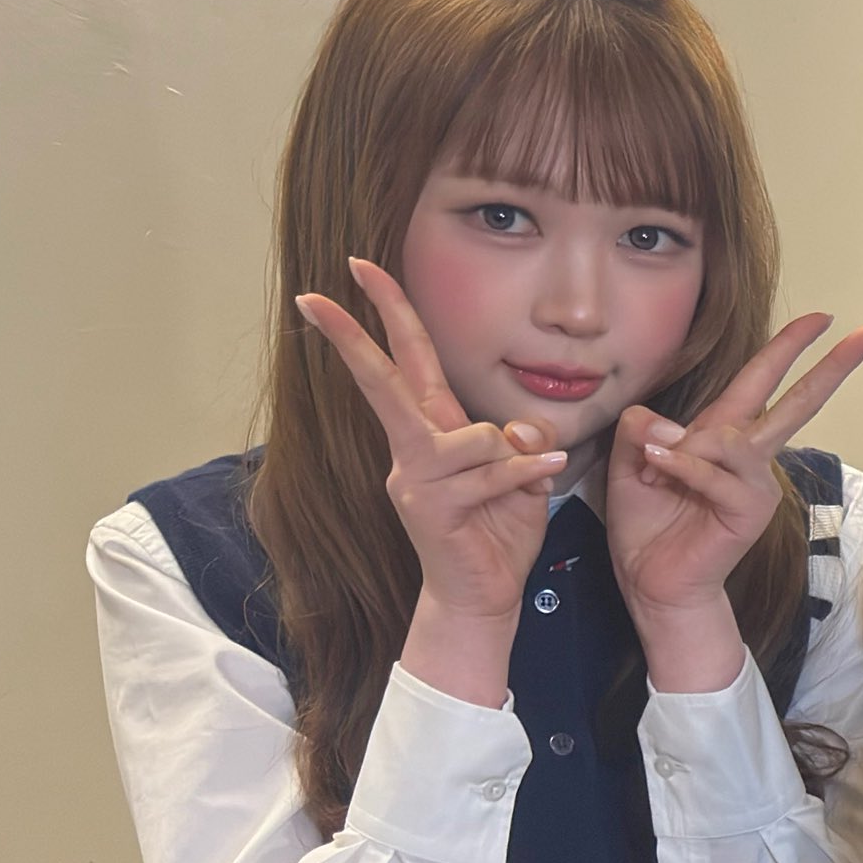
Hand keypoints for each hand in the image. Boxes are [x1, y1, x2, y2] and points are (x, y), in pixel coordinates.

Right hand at [295, 257, 566, 706]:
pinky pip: (492, 475)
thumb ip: (523, 436)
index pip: (407, 360)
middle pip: (386, 380)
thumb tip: (515, 426)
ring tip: (529, 479)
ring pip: (474, 437)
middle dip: (357, 334)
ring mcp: (415, 479)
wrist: (484, 594)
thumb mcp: (523, 470)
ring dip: (516, 456)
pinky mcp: (432, 509)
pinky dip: (525, 477)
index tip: (357, 267)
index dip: (386, 313)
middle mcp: (413, 449)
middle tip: (322, 288)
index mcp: (432, 430)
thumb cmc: (498, 527)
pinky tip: (541, 483)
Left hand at [607, 311, 862, 691]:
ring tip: (654, 468)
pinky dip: (682, 468)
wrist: (654, 582)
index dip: (790, 347)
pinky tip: (661, 475)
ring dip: (688, 447)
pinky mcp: (749, 510)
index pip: (762, 382)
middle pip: (797, 402)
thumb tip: (662, 423)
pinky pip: (715, 472)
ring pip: (736, 438)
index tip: (823, 318)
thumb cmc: (648, 525)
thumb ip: (642, 430)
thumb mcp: (631, 463)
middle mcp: (749, 457)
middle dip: (832, 367)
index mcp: (723, 437)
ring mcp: (756, 485)